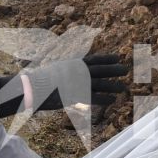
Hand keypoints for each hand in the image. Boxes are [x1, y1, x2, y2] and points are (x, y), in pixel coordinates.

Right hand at [0, 53, 128, 116]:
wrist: (30, 88)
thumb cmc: (39, 81)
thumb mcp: (55, 70)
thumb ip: (66, 71)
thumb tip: (71, 71)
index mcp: (73, 64)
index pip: (93, 59)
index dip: (106, 58)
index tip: (118, 57)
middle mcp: (77, 71)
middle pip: (100, 69)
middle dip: (114, 69)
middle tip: (126, 69)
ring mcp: (76, 83)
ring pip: (99, 83)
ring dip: (113, 85)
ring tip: (123, 87)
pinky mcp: (74, 95)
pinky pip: (93, 97)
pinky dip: (104, 98)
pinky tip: (113, 100)